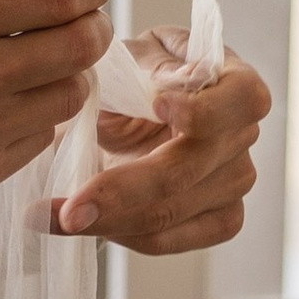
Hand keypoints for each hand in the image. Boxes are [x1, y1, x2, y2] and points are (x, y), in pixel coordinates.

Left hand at [56, 42, 269, 256]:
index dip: (204, 108)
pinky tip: (82, 223)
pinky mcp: (216, 220)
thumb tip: (172, 87)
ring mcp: (233, 182)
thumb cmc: (128, 77)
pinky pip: (165, 239)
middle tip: (70, 206)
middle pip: (190, 170)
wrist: (114, 114)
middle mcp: (242, 135)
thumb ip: (149, 69)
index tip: (156, 105)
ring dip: (105, 219)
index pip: (244, 97)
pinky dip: (117, 234)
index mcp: (233, 82)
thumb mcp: (130, 58)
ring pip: (168, 212)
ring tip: (54, 216)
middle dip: (123, 189)